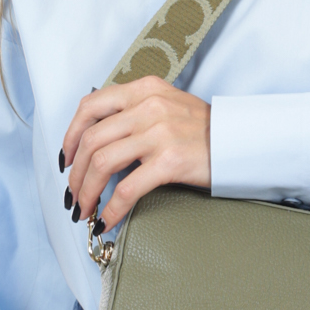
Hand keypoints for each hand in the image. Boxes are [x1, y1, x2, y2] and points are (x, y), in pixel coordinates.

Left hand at [61, 75, 209, 229]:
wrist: (242, 141)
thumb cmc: (207, 130)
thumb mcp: (168, 105)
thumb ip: (136, 112)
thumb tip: (101, 139)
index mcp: (144, 90)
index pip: (91, 106)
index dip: (70, 135)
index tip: (67, 159)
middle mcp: (147, 107)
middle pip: (91, 140)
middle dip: (75, 173)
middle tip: (73, 194)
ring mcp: (158, 133)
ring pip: (101, 164)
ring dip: (86, 192)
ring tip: (84, 209)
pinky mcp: (169, 161)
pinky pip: (127, 189)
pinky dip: (111, 209)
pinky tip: (107, 220)